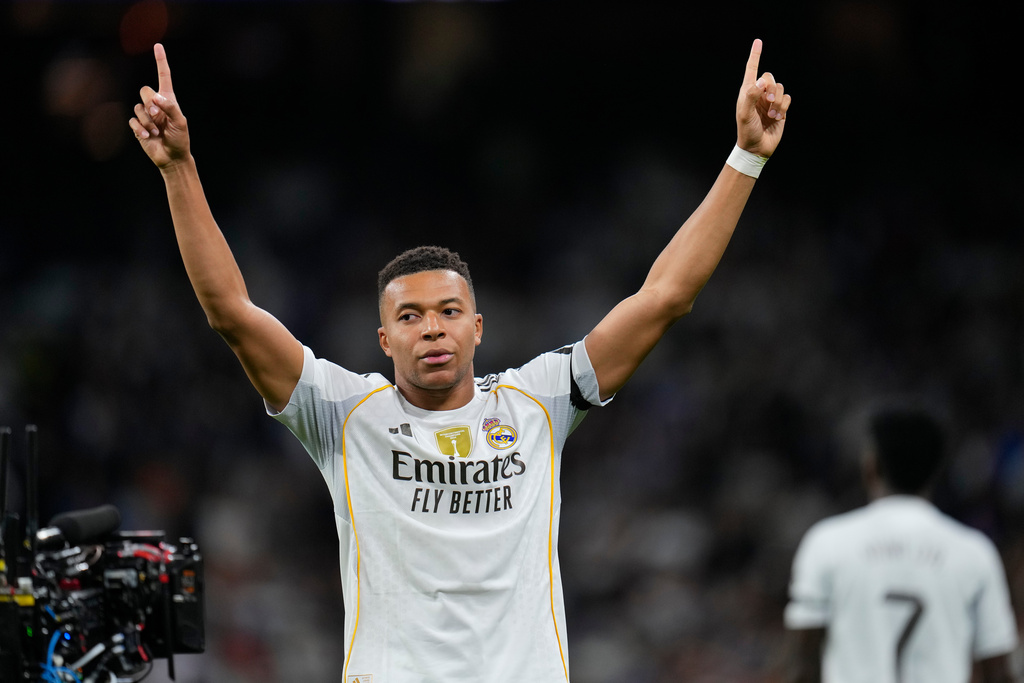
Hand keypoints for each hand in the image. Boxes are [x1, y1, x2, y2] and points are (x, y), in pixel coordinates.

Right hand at [129, 43, 189, 168]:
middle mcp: (155, 104)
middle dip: (150, 103)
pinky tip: (147, 137)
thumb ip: (170, 107)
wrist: (172, 157)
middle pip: (144, 90)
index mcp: (168, 99)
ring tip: (157, 132)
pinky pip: (132, 121)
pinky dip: (140, 129)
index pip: (164, 76)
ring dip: (148, 121)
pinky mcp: (137, 126)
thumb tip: (156, 98)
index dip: (161, 61)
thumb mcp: (180, 122)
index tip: (158, 45)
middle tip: (159, 117)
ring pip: (137, 107)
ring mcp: (145, 115)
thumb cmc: (180, 139)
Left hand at [735, 39, 790, 157]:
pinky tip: (777, 117)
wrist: (757, 148)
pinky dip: (784, 107)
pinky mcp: (780, 109)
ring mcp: (770, 101)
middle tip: (768, 101)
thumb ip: (751, 95)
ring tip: (772, 114)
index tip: (758, 41)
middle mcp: (759, 94)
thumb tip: (761, 80)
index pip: (751, 69)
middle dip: (771, 87)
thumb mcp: (744, 114)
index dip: (755, 55)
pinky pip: (788, 99)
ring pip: (780, 88)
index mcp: (747, 92)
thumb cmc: (747, 131)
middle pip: (770, 77)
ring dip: (778, 101)